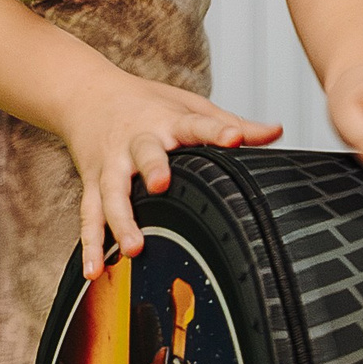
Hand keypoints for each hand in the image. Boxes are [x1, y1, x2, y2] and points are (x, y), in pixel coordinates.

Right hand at [63, 72, 281, 279]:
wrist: (86, 94)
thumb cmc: (144, 103)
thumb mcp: (188, 106)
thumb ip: (230, 123)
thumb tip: (277, 132)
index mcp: (166, 121)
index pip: (195, 124)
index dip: (215, 131)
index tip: (232, 137)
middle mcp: (135, 141)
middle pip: (144, 154)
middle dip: (152, 168)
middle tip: (161, 184)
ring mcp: (111, 164)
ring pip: (112, 192)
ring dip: (120, 220)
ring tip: (134, 248)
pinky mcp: (92, 182)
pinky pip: (89, 215)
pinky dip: (90, 243)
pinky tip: (94, 269)